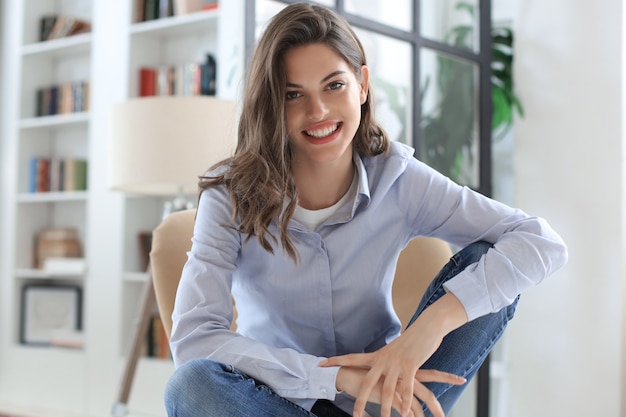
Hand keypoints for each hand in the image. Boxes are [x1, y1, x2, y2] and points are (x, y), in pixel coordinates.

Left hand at [320, 293, 468, 416]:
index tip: (320, 363)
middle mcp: (384, 359)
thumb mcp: (393, 351)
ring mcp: (397, 362)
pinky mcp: (411, 365)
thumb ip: (384, 361)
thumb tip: (377, 368)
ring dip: (386, 407)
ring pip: (387, 388)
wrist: (427, 327)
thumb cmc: (410, 341)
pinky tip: (404, 410)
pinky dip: (406, 399)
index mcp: (377, 355)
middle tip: (354, 415)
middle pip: (367, 381)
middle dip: (360, 399)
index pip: (352, 357)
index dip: (336, 360)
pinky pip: (407, 385)